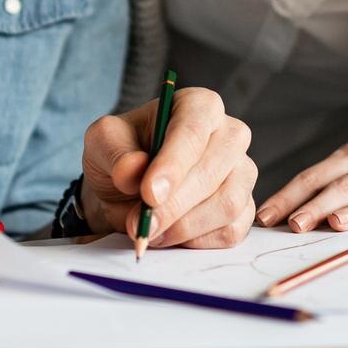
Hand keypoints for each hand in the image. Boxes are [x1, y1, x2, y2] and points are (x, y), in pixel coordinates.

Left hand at [80, 87, 256, 248]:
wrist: (128, 190)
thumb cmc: (121, 156)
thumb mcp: (102, 144)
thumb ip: (115, 153)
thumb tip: (133, 170)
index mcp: (198, 105)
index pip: (193, 130)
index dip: (173, 164)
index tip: (149, 194)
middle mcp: (229, 134)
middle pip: (213, 171)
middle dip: (173, 205)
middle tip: (140, 226)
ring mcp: (242, 172)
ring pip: (227, 204)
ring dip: (183, 227)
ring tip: (149, 230)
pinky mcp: (245, 207)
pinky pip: (231, 231)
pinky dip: (196, 242)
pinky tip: (171, 236)